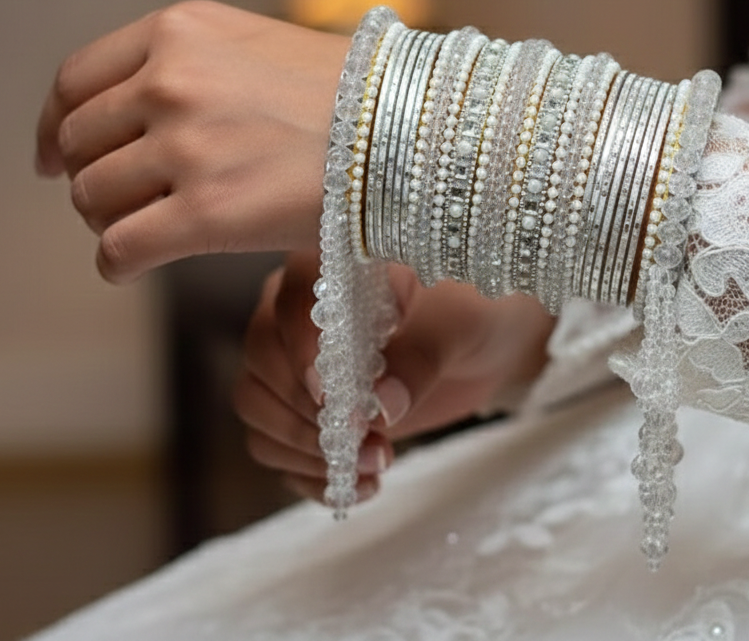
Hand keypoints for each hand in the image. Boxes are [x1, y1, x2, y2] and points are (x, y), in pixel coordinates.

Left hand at [35, 0, 350, 282]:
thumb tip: (132, 110)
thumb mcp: (256, 41)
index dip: (55, 126)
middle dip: (90, 178)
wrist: (410, 131)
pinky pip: (118, 251)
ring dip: (109, 221)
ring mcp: (186, 149)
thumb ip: (188, 61)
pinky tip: (134, 265)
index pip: (75, 81)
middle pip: (80, 145)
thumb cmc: (348, 92)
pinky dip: (116, 265)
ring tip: (145, 229)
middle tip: (119, 200)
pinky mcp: (206, 215)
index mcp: (179, 32)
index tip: (54, 156)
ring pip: (92, 200)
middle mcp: (172, 83)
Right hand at [233, 252, 553, 503]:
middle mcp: (301, 307)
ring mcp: (296, 358)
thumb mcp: (459, 323)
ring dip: (306, 450)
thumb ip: (419, 356)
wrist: (491, 338)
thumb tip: (380, 405)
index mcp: (333, 264)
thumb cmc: (476, 308)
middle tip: (369, 444)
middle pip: (262, 360)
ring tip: (375, 465)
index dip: (302, 351)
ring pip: (257, 407)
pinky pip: (276, 447)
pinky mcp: (307, 406)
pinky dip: (309, 475)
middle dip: (309, 413)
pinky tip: (360, 485)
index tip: (332, 396)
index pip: (290, 301)